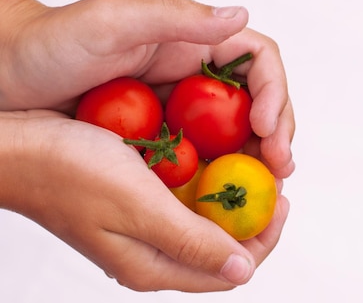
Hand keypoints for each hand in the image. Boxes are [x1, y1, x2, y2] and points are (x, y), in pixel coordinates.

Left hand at [0, 0, 294, 177]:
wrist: (6, 83)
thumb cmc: (49, 46)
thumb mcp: (112, 22)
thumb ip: (179, 17)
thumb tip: (240, 16)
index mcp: (192, 45)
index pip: (257, 61)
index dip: (275, 92)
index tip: (267, 127)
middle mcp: (195, 80)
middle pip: (259, 104)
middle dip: (277, 135)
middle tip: (280, 169)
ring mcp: (182, 113)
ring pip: (239, 136)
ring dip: (257, 162)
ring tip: (264, 190)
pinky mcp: (166, 142)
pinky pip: (206, 161)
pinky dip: (222, 179)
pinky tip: (224, 197)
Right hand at [0, 110, 289, 291]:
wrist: (13, 146)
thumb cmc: (67, 172)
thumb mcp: (139, 207)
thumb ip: (193, 242)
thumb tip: (243, 270)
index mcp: (154, 266)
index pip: (231, 270)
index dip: (264, 237)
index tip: (281, 198)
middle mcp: (152, 254)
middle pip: (222, 246)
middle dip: (253, 215)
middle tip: (269, 176)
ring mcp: (143, 229)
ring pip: (206, 221)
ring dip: (232, 196)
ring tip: (248, 162)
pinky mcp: (135, 205)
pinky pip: (184, 199)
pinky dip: (206, 181)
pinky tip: (212, 156)